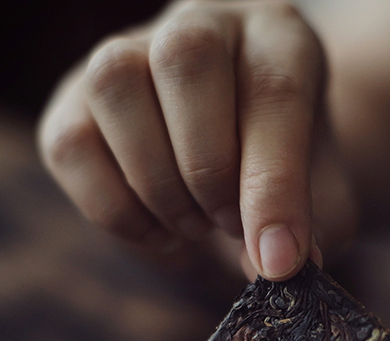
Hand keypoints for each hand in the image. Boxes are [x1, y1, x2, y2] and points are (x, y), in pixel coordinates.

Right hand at [37, 0, 356, 280]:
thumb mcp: (317, 205)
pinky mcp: (75, 99)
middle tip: (229, 224)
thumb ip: (308, 231)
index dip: (273, 186)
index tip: (276, 262)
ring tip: (195, 225)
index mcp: (279, 38)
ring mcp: (128, 51)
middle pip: (185, 59)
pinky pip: (71, 144)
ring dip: (158, 185)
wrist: (237, 168)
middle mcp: (201, 22)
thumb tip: (270, 267)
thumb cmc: (281, 180)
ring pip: (115, 85)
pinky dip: (115, 209)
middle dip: (208, 171)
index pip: (275, 90)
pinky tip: (158, 228)